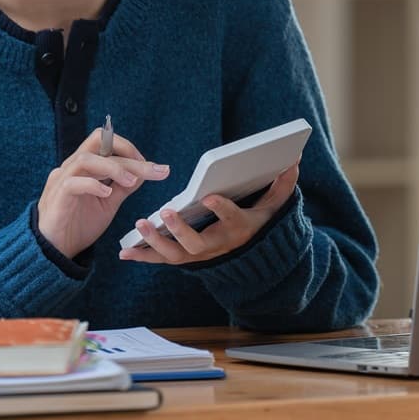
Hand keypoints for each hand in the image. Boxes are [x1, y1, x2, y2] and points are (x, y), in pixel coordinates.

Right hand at [37, 129, 169, 257]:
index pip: (106, 142)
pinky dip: (93, 185)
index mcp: (84, 166)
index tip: (153, 167)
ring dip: (113, 167)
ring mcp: (61, 180)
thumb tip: (144, 172)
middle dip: (128, 152)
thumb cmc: (79, 225)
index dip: (130, 149)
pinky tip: (107, 194)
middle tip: (152, 169)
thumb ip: (123, 187)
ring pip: (86, 159)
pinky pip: (72, 183)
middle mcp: (71, 167)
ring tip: (131, 181)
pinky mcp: (56, 197)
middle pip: (97, 142)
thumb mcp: (108, 204)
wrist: (55, 252)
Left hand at [118, 161, 299, 264]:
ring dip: (155, 242)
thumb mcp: (272, 207)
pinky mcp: (182, 258)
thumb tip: (294, 160)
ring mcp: (197, 255)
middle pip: (196, 244)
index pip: (230, 219)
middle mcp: (216, 245)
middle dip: (179, 230)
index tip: (210, 196)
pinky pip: (160, 259)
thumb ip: (282, 186)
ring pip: (174, 254)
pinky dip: (142, 255)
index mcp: (237, 229)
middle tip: (165, 213)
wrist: (248, 257)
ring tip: (140, 225)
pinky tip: (124, 251)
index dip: (221, 209)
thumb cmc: (257, 223)